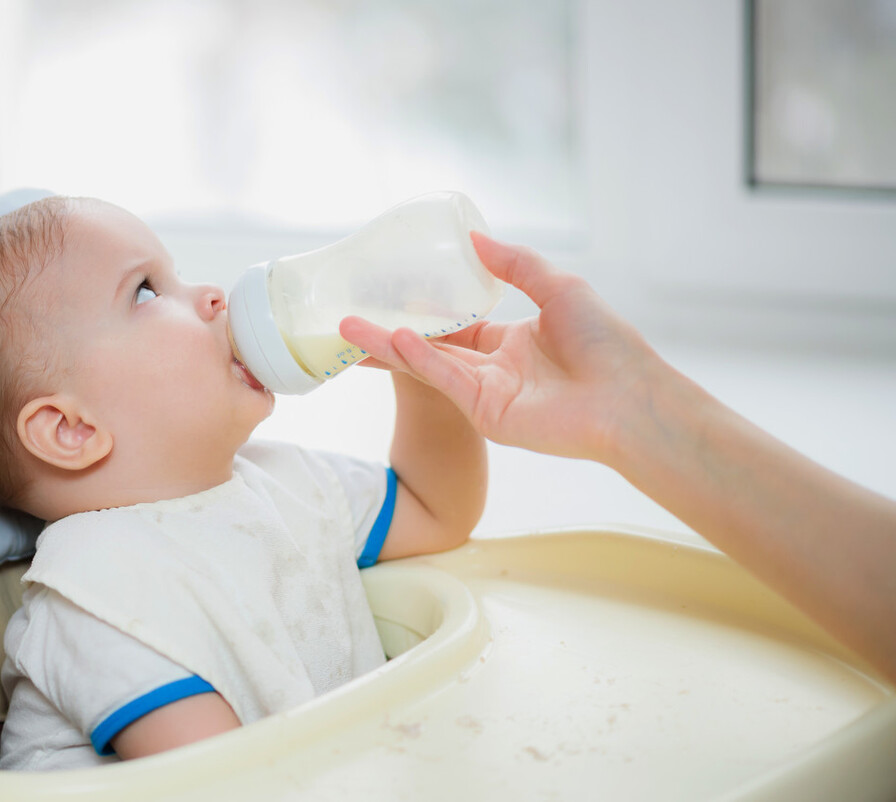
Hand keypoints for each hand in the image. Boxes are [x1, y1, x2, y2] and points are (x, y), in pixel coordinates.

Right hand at [340, 233, 665, 462]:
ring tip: (346, 328)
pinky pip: (445, 380)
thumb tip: (473, 236)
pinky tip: (393, 339)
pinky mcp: (485, 414)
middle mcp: (493, 369)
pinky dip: (419, 359)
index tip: (388, 291)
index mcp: (511, 342)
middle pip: (430, 346)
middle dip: (388, 332)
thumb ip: (514, 263)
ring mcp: (485, 394)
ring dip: (386, 346)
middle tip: (347, 315)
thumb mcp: (557, 286)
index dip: (423, 308)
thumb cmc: (605, 342)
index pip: (456, 325)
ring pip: (427, 364)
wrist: (630, 397)